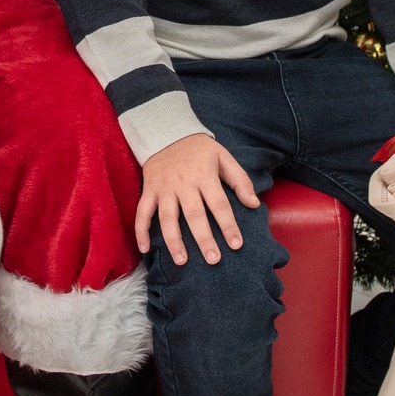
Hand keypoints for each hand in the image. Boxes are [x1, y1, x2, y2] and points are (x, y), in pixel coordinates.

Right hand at [137, 134, 259, 266]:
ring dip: (174, 240)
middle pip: (194, 215)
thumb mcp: (223, 157)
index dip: (228, 225)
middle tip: (213, 260)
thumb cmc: (200, 150)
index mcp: (204, 176)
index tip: (236, 244)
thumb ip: (240, 180)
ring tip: (182, 261)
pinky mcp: (149, 190)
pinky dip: (141, 231)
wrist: (168, 133)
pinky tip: (144, 249)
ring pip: (167, 218)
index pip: (219, 204)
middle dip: (204, 239)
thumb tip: (253, 204)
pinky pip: (142, 212)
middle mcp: (183, 184)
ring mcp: (164, 188)